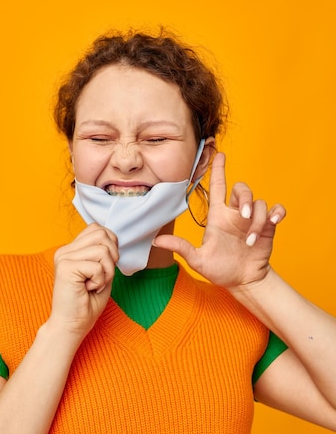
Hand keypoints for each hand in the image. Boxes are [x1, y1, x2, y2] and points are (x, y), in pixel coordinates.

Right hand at [49, 223, 118, 337]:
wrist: (72, 325)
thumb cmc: (87, 303)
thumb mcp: (102, 272)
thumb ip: (105, 253)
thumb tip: (114, 238)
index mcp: (72, 249)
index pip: (98, 229)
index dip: (111, 246)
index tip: (104, 268)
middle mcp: (65, 250)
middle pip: (102, 234)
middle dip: (112, 258)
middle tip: (101, 277)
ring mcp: (63, 257)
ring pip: (103, 250)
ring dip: (107, 272)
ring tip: (95, 284)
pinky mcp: (65, 268)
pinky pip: (97, 266)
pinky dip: (100, 281)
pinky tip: (89, 289)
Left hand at [153, 152, 285, 288]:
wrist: (242, 281)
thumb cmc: (220, 269)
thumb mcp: (198, 260)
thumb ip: (181, 248)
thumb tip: (156, 241)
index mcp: (218, 216)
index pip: (218, 186)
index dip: (218, 169)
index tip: (219, 153)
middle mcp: (235, 214)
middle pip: (242, 189)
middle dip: (245, 198)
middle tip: (243, 217)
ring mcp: (252, 219)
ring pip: (258, 203)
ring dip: (257, 220)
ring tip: (250, 241)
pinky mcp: (267, 226)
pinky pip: (276, 209)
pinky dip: (276, 212)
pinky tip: (273, 221)